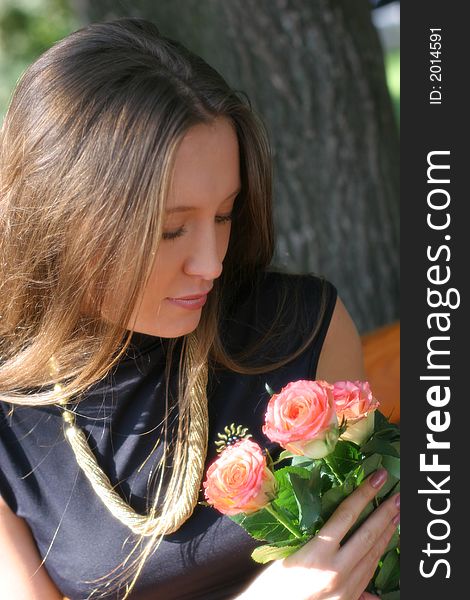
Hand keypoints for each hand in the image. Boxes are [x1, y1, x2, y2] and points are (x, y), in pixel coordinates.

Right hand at [237, 468, 398, 599]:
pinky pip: (369, 576)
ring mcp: (345, 590)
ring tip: (397, 515)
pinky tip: (386, 546)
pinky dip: (378, 557)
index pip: (346, 517)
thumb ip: (314, 538)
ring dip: (387, 534)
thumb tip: (338, 520)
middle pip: (367, 536)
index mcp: (316, 555)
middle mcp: (335, 572)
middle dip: (385, 513)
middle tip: (399, 494)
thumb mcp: (288, 553)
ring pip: (373, 556)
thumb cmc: (272, 583)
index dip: (364, 494)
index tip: (377, 478)